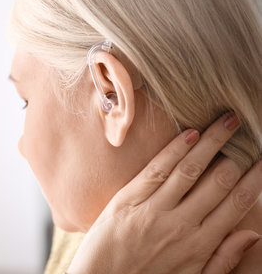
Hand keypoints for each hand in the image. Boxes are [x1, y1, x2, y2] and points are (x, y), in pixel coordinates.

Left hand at [68, 113, 261, 273]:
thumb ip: (223, 258)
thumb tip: (252, 233)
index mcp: (200, 244)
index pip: (236, 204)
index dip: (253, 179)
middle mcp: (181, 224)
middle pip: (218, 181)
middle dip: (235, 153)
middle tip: (244, 130)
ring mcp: (153, 210)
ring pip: (190, 169)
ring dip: (211, 141)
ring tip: (226, 120)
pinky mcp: (128, 200)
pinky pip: (156, 169)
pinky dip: (175, 150)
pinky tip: (190, 133)